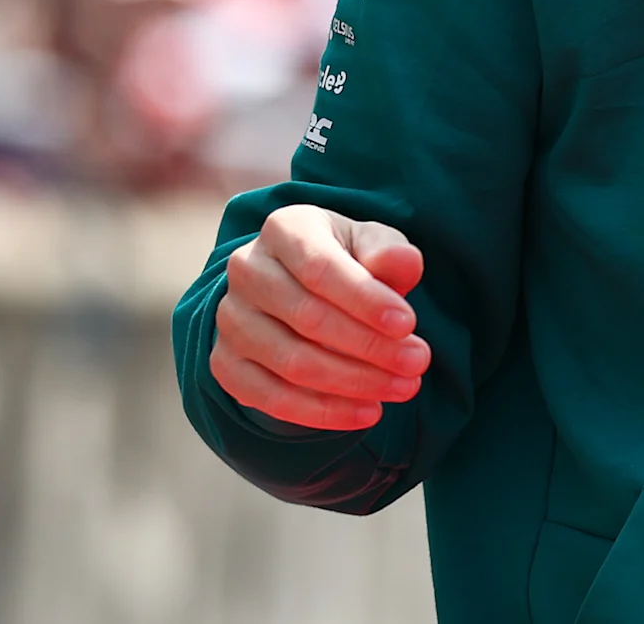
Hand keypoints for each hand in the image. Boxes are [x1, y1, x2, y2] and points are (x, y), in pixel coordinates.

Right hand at [208, 203, 432, 430]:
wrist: (303, 285)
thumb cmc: (350, 259)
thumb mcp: (374, 244)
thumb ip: (389, 252)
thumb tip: (400, 265)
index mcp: (285, 229)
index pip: (321, 268)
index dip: (365, 299)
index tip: (409, 324)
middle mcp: (247, 270)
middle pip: (307, 318)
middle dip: (369, 347)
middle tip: (418, 363)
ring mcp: (230, 319)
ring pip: (290, 362)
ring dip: (352, 383)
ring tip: (403, 388)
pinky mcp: (225, 363)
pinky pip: (269, 397)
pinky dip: (320, 412)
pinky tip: (364, 413)